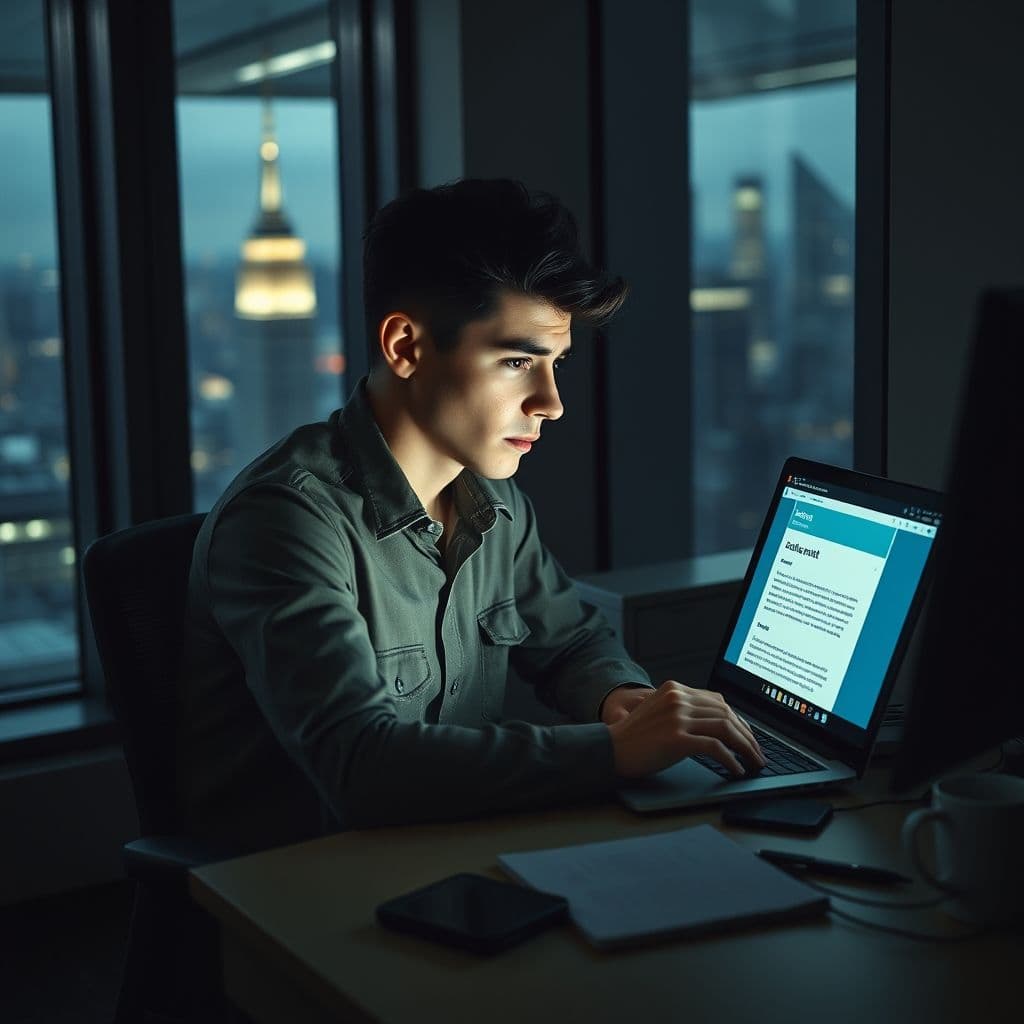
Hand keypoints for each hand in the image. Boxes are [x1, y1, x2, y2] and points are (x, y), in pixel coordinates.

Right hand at [606, 679, 764, 778]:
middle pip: (726, 713)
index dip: (739, 720)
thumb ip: (684, 711)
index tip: (748, 737)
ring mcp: (677, 717)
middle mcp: (678, 698)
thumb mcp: (660, 713)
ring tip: (754, 763)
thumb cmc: (634, 738)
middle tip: (758, 754)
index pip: (718, 700)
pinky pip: (715, 747)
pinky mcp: (677, 737)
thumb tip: (719, 725)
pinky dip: (731, 760)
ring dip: (745, 748)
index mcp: (675, 688)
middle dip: (747, 736)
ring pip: (725, 728)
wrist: (609, 750)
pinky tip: (736, 770)